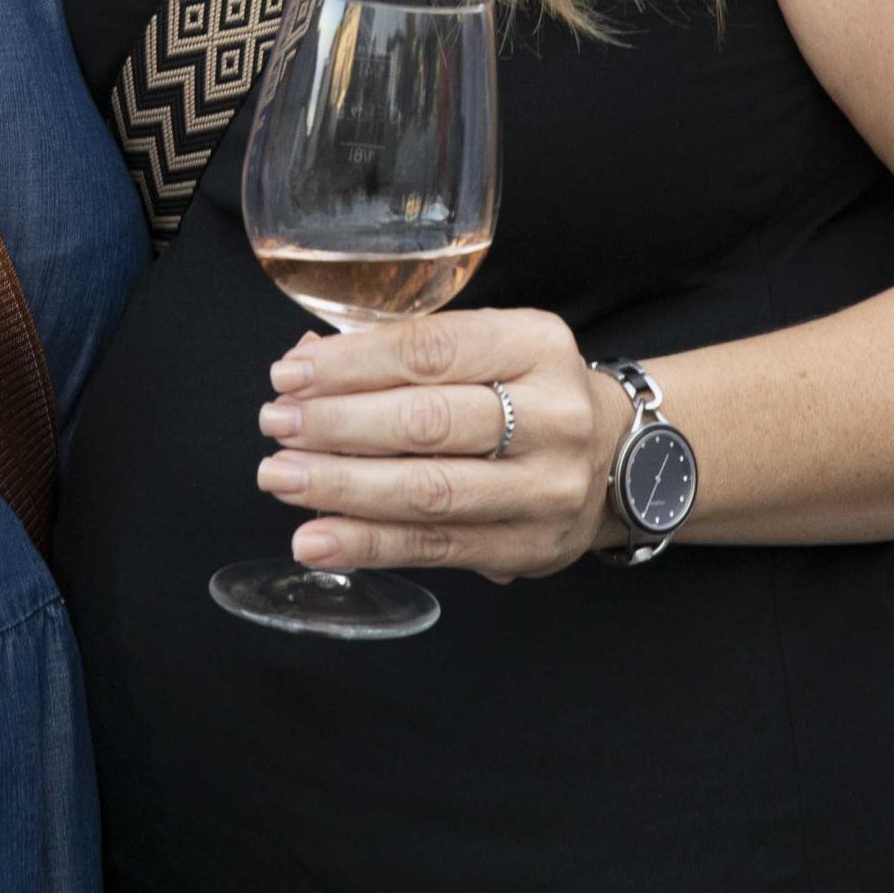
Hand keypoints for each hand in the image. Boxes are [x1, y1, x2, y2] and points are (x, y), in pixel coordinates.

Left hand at [255, 311, 629, 583]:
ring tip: (281, 477)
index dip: (352, 363)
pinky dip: (365, 545)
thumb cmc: (526, 391)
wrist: (617, 457)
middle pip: (427, 422)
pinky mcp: (526, 547)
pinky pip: (433, 548)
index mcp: (537, 344)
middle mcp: (552, 415)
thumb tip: (306, 360)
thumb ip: (402, 350)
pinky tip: (313, 538)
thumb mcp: (487, 346)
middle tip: (276, 423)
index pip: (432, 349)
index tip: (291, 373)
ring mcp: (545, 489)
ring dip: (341, 487)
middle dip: (337, 425)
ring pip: (428, 492)